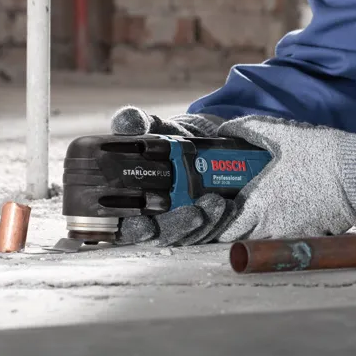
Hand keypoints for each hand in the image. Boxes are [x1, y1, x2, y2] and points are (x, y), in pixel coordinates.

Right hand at [109, 106, 230, 246]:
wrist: (195, 142)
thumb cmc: (164, 141)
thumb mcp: (151, 129)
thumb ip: (136, 124)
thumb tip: (128, 121)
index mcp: (132, 201)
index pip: (127, 226)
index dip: (135, 230)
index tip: (145, 226)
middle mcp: (155, 216)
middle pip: (163, 235)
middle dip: (179, 228)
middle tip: (195, 215)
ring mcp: (180, 221)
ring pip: (190, 234)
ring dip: (206, 223)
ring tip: (217, 204)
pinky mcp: (203, 222)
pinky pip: (212, 229)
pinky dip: (221, 220)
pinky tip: (228, 206)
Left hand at [214, 115, 355, 241]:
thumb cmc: (319, 154)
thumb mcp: (280, 133)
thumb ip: (248, 129)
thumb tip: (224, 128)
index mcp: (260, 204)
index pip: (227, 230)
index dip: (218, 223)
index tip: (218, 211)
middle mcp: (273, 226)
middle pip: (244, 240)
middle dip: (238, 229)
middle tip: (238, 210)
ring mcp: (294, 234)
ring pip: (266, 241)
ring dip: (260, 231)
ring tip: (264, 211)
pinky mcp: (313, 236)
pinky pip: (290, 239)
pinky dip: (285, 231)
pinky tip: (290, 212)